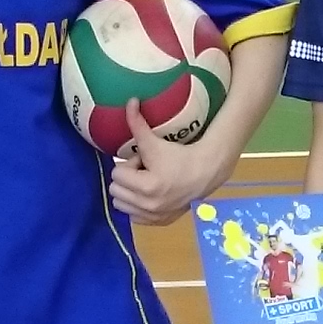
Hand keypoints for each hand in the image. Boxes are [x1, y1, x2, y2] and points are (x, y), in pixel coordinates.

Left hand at [107, 115, 237, 225]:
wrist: (206, 171)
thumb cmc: (180, 155)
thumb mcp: (155, 141)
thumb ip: (138, 123)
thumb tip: (129, 101)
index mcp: (147, 186)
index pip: (117, 175)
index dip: (129, 164)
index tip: (144, 160)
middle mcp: (149, 205)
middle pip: (116, 191)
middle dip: (127, 179)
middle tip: (145, 171)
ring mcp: (154, 216)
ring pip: (121, 205)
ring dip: (130, 193)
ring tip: (146, 182)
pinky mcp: (160, 222)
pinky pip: (134, 217)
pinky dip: (137, 207)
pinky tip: (150, 195)